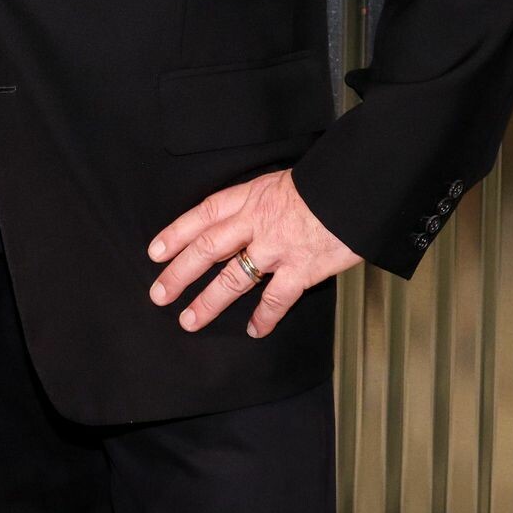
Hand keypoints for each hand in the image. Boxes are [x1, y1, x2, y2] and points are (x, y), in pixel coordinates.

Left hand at [146, 169, 359, 337]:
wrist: (357, 187)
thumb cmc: (324, 182)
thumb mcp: (281, 181)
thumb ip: (258, 203)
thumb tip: (242, 222)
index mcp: (249, 197)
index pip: (203, 215)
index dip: (176, 233)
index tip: (155, 252)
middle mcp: (256, 223)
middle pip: (207, 249)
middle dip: (179, 273)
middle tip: (159, 294)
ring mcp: (277, 248)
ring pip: (233, 279)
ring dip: (208, 302)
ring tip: (189, 320)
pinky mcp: (301, 269)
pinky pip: (276, 299)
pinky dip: (264, 317)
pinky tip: (253, 330)